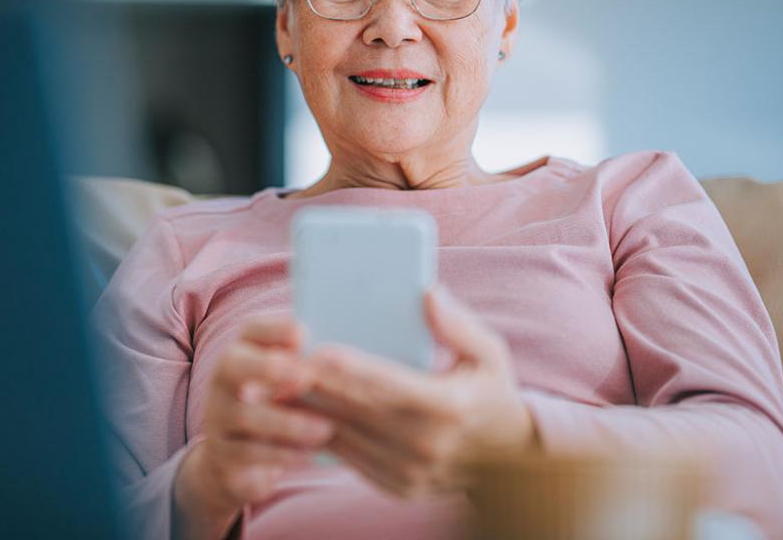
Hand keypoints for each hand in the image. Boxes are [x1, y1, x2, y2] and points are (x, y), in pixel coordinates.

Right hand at [174, 315, 334, 536]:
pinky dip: (281, 455)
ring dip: (287, 422)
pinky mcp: (221, 453)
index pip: (251, 329)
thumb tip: (332, 358)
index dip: (275, 329)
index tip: (304, 336)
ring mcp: (217, 416)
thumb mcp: (287, 383)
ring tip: (325, 429)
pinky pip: (248, 454)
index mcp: (242, 351)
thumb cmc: (276, 407)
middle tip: (304, 377)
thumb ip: (303, 366)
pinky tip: (310, 456)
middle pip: (233, 364)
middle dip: (267, 367)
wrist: (239, 459)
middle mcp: (222, 379)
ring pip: (245, 415)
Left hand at [300, 290, 535, 499]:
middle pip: (358, 411)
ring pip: (346, 438)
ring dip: (307, 413)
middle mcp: (428, 444)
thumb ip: (458, 324)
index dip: (354, 369)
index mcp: (450, 406)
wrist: (509, 464)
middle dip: (315, 387)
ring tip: (273, 387)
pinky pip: (348, 461)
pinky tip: (295, 414)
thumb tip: (427, 293)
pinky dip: (320, 437)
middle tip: (277, 363)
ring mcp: (411, 472)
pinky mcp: (398, 488)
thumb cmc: (492, 393)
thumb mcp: (490, 353)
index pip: (392, 385)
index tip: (319, 352)